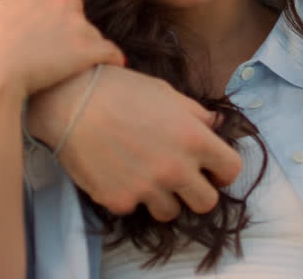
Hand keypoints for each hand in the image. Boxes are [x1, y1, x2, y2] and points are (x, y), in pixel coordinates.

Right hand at [0, 0, 124, 97]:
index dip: (49, 20)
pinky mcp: (90, 49)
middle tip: (56, 54)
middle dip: (70, 31)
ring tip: (74, 70)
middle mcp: (64, 0)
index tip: (42, 37)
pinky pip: (111, 52)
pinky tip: (112, 68)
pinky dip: (112, 60)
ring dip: (86, 49)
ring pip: (92, 35)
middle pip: (76, 14)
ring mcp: (79, 24)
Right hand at [27, 65, 242, 221]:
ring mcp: (147, 189)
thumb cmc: (120, 89)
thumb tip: (214, 126)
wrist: (71, 100)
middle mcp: (176, 168)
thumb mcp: (166, 93)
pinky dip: (129, 194)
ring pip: (170, 212)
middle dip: (198, 192)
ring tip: (145, 175)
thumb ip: (195, 115)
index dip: (223, 170)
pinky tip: (117, 171)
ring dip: (163, 197)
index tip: (211, 169)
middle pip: (207, 203)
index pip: (232, 170)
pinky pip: (134, 207)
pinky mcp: (119, 201)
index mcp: (194, 139)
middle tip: (182, 179)